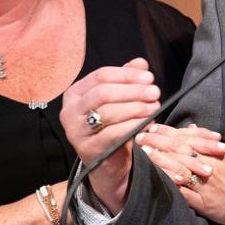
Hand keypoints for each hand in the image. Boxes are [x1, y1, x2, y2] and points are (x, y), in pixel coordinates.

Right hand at [59, 58, 159, 212]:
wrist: (106, 161)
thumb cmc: (111, 125)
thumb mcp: (118, 100)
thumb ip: (127, 80)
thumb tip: (141, 63)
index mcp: (75, 93)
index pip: (101, 76)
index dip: (127, 75)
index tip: (149, 77)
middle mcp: (70, 110)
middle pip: (103, 93)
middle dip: (132, 91)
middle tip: (155, 92)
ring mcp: (76, 131)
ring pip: (108, 113)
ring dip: (135, 108)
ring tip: (154, 107)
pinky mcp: (87, 149)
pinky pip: (112, 134)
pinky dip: (132, 126)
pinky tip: (147, 123)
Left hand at [136, 125, 224, 224]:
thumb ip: (208, 142)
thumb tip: (191, 127)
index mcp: (216, 154)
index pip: (188, 139)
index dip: (169, 132)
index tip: (153, 127)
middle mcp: (210, 167)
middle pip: (180, 151)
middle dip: (158, 142)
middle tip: (141, 137)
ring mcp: (205, 185)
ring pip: (179, 169)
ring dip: (160, 160)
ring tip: (144, 152)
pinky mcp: (202, 203)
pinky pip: (182, 192)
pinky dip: (169, 182)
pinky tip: (155, 177)